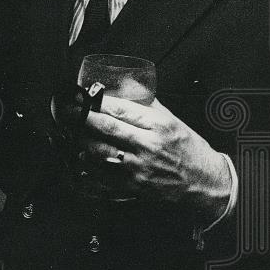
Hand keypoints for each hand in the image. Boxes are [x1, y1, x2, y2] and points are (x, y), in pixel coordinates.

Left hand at [81, 96, 231, 219]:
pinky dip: (88, 163)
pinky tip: (79, 154)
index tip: (81, 95)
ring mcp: (139, 167)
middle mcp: (148, 145)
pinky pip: (102, 174)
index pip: (121, 109)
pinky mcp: (133, 185)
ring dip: (81, 140)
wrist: (203, 181)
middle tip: (65, 110)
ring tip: (69, 130)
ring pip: (101, 151)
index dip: (97, 101)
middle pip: (107, 128)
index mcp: (158, 125)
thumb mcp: (171, 119)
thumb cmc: (187, 147)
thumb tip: (124, 84)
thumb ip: (146, 103)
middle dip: (82, 117)